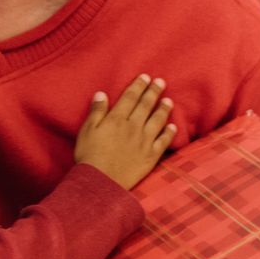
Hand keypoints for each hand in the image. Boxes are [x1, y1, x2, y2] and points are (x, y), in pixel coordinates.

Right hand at [74, 74, 175, 189]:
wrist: (101, 181)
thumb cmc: (90, 156)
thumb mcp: (87, 130)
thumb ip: (96, 111)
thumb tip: (101, 94)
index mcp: (117, 119)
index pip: (130, 97)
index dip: (138, 86)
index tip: (145, 77)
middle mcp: (133, 127)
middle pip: (146, 105)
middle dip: (154, 92)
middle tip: (161, 82)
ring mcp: (144, 141)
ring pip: (157, 121)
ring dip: (163, 109)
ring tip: (169, 101)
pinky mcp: (150, 156)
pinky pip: (163, 142)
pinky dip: (169, 133)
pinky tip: (172, 127)